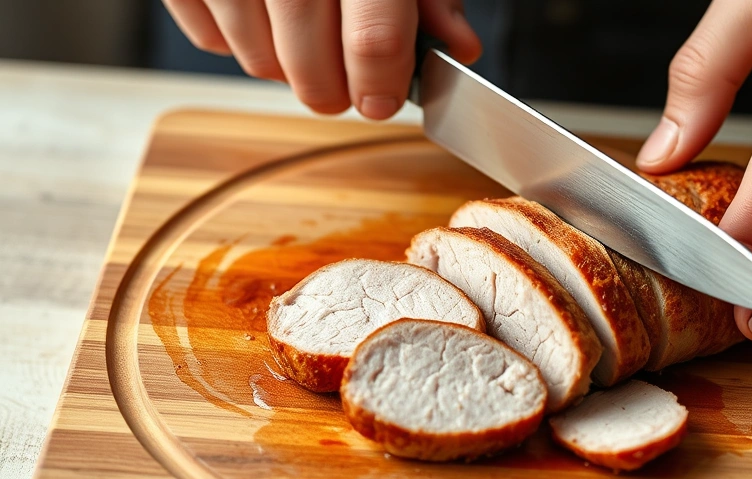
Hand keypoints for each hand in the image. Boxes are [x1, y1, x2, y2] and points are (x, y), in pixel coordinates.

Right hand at [164, 0, 480, 118]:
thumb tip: (457, 47)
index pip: (373, 37)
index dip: (381, 83)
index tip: (383, 101)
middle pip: (306, 57)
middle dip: (330, 91)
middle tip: (343, 94)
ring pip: (254, 56)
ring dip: (284, 69)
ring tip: (303, 46)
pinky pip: (207, 36)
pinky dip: (237, 41)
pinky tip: (262, 16)